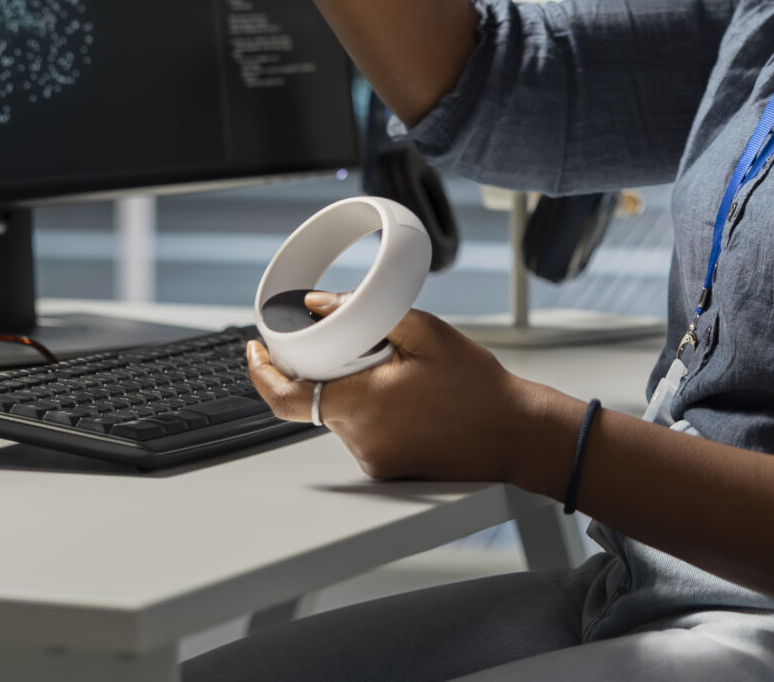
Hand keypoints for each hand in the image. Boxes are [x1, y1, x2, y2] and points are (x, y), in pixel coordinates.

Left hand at [244, 293, 576, 483]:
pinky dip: (375, 409)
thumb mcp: (426, 331)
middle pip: (318, 397)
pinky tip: (412, 398)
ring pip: (343, 413)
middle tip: (362, 345)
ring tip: (404, 374)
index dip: (260, 372)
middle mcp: (360, 439)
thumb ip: (365, 312)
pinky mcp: (388, 469)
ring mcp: (373, 460)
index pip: (284, 396)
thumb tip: (320, 304)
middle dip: (328, 368)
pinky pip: (365, 431)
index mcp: (361, 405)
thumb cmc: (479, 387)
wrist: (517, 434)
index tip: (255, 348)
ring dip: (356, 388)